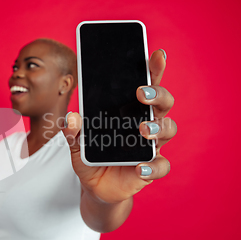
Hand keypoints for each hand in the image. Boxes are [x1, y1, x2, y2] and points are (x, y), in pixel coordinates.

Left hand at [62, 49, 176, 203]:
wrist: (95, 185)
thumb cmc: (91, 156)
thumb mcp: (76, 142)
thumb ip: (73, 130)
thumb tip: (72, 118)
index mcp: (130, 110)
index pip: (146, 85)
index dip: (153, 69)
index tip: (156, 54)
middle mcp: (146, 123)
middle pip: (163, 103)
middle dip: (157, 94)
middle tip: (141, 93)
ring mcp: (151, 145)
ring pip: (168, 129)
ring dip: (158, 126)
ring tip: (143, 129)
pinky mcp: (150, 168)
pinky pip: (161, 165)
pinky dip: (154, 165)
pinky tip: (140, 166)